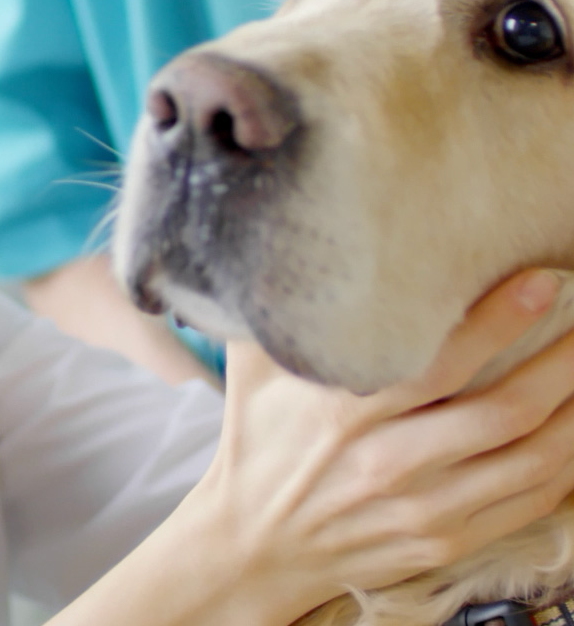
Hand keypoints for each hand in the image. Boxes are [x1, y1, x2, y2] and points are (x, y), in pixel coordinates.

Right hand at [189, 269, 573, 625]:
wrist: (252, 543)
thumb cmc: (256, 443)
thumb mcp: (250, 370)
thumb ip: (273, 312)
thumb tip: (288, 248)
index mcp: (343, 414)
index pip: (440, 363)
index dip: (498, 321)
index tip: (540, 283)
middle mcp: (390, 464)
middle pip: (502, 412)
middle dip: (560, 364)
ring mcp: (424, 511)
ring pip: (529, 462)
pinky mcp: (442, 543)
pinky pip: (525, 506)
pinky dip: (562, 468)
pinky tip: (572, 432)